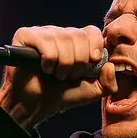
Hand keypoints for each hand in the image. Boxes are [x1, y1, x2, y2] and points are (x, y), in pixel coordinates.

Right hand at [0, 25, 117, 126]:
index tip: (91, 63)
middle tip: (68, 76)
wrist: (35, 106)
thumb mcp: (91, 92)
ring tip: (56, 75)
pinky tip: (43, 68)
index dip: (95, 47)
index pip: (92, 31)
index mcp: (76, 41)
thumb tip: (111, 66)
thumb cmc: (61, 95)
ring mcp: (42, 33)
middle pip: (79, 36)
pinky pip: (46, 43)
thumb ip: (108, 83)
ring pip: (63, 39)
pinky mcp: (25, 35)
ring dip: (63, 65)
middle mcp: (60, 33)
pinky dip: (49, 61)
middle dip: (78, 63)